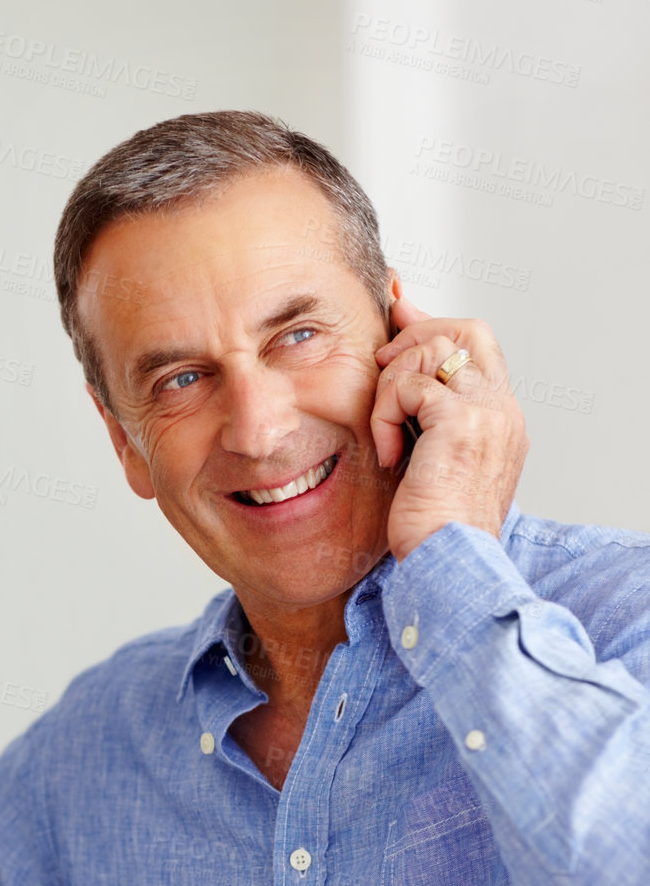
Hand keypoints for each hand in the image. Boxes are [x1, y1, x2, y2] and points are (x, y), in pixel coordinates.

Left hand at [372, 295, 528, 561]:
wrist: (450, 567)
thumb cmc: (435, 534)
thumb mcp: (435, 469)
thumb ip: (429, 426)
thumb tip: (402, 392)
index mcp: (502, 421)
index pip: (478, 349)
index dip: (437, 327)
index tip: (400, 318)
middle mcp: (503, 410)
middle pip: (466, 331)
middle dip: (415, 335)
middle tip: (381, 361)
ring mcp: (487, 413)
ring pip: (433, 350)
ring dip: (393, 384)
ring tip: (386, 432)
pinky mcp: (459, 422)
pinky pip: (408, 385)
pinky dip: (385, 414)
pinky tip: (387, 455)